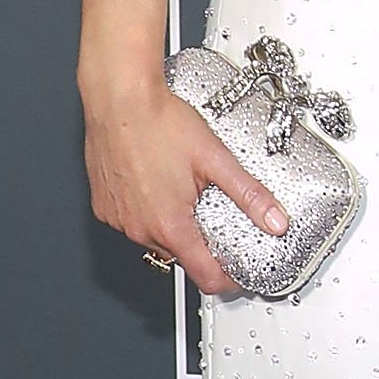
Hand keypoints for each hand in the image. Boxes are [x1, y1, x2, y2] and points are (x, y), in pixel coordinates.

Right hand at [83, 77, 290, 296]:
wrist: (119, 99)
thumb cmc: (159, 122)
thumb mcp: (215, 158)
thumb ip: (248, 193)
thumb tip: (274, 218)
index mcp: (171, 225)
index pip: (205, 277)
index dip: (228, 279)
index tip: (239, 271)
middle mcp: (140, 230)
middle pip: (181, 255)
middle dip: (201, 240)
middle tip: (213, 209)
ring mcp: (119, 220)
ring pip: (155, 237)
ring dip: (173, 223)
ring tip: (183, 187)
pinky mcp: (104, 207)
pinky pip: (131, 221)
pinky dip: (147, 210)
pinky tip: (156, 181)